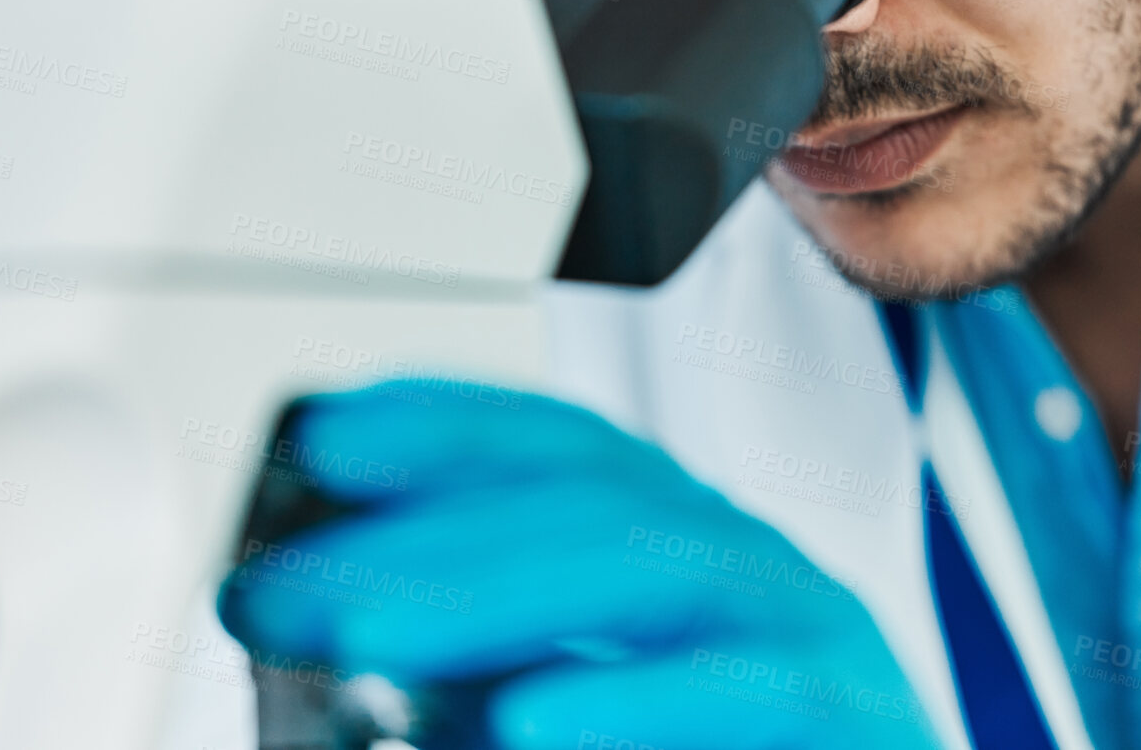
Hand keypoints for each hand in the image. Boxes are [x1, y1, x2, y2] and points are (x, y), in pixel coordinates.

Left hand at [218, 380, 940, 749]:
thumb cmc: (713, 749)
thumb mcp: (573, 699)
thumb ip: (481, 668)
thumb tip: (332, 635)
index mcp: (677, 542)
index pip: (564, 446)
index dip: (448, 423)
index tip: (324, 436)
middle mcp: (740, 562)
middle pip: (592, 499)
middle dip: (428, 534)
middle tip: (284, 591)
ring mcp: (805, 628)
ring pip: (658, 568)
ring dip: (501, 594)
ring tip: (370, 643)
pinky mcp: (856, 713)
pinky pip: (756, 695)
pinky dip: (636, 705)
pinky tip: (529, 725)